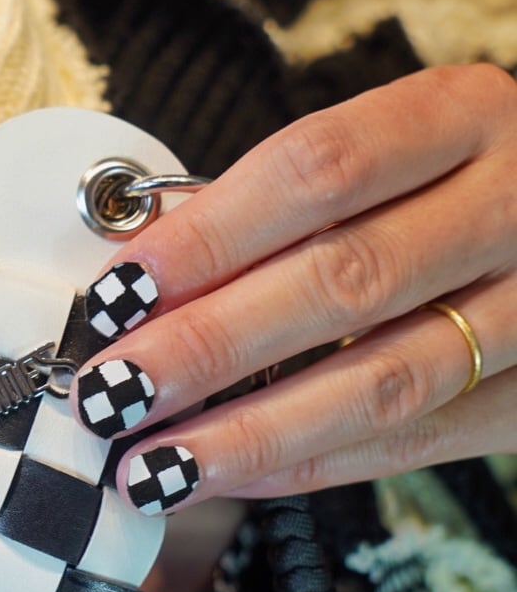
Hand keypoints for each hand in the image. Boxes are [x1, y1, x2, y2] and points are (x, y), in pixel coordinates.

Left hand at [72, 66, 516, 511]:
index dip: (210, 236)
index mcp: (462, 114)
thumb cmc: (450, 184)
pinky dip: (314, 464)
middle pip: (346, 279)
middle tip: (114, 391)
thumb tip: (140, 273)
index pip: (320, 169)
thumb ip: (277, 203)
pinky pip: (418, 441)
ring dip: (254, 430)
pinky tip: (233, 478)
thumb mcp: (389, 152)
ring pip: (387, 379)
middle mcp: (515, 201)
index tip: (118, 295)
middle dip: (211, 345)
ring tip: (155, 463)